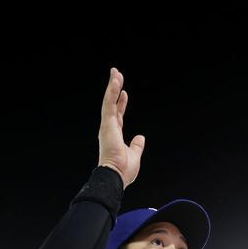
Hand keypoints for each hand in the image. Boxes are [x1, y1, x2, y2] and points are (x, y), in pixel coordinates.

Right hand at [99, 67, 144, 188]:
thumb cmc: (123, 170)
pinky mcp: (107, 124)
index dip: (121, 104)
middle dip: (114, 89)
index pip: (117, 115)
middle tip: (116, 75)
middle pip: (111, 105)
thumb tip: (140, 138)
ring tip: (115, 72)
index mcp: (114, 135)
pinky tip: (115, 80)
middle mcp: (109, 129)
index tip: (124, 93)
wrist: (116, 176)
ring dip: (112, 86)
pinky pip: (109, 103)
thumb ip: (137, 146)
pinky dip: (112, 91)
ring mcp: (107, 126)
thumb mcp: (134, 155)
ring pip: (109, 101)